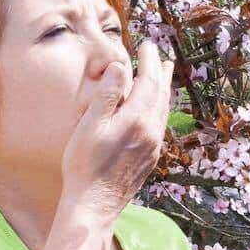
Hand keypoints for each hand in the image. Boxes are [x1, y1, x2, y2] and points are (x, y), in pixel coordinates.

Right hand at [59, 41, 173, 222]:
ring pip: (164, 110)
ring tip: (164, 75)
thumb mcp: (90, 125)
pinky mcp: (150, 158)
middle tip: (159, 55)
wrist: (94, 205)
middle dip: (159, 72)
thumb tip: (121, 67)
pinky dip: (161, 108)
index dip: (148, 61)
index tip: (147, 44)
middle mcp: (151, 131)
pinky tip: (156, 109)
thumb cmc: (85, 165)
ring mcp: (153, 146)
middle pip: (160, 94)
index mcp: (136, 120)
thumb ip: (107, 95)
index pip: (148, 82)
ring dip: (164, 89)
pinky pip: (161, 125)